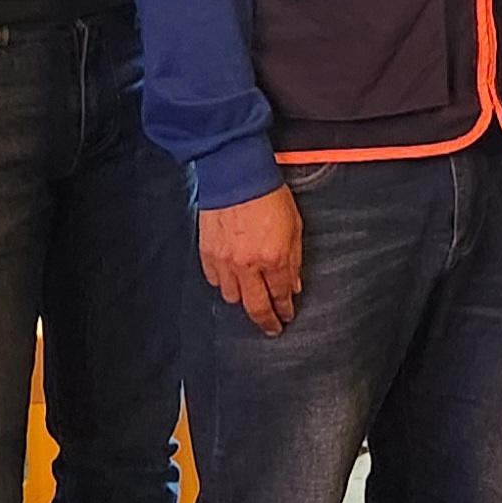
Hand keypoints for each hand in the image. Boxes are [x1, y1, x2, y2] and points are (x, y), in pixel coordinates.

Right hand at [198, 189, 305, 335]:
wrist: (235, 174)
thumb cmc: (267, 193)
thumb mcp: (294, 226)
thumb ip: (294, 259)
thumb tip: (293, 285)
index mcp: (273, 258)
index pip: (280, 295)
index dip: (284, 310)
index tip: (286, 316)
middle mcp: (247, 265)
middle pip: (256, 307)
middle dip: (266, 321)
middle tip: (271, 328)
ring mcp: (225, 261)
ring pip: (232, 297)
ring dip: (243, 301)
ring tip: (250, 299)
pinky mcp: (207, 253)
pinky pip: (214, 280)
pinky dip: (224, 283)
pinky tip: (231, 280)